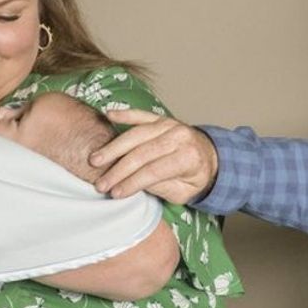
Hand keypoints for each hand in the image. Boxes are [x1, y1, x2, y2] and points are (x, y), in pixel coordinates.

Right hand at [91, 109, 218, 202]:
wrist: (212, 157)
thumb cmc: (195, 178)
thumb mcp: (184, 192)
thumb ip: (161, 187)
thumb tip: (133, 184)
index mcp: (188, 157)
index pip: (154, 171)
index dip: (132, 182)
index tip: (115, 193)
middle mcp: (179, 137)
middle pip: (142, 153)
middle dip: (118, 169)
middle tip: (100, 182)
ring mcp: (170, 125)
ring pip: (137, 134)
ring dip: (114, 147)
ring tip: (95, 160)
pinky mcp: (162, 119)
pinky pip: (141, 115)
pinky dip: (125, 114)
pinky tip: (108, 115)